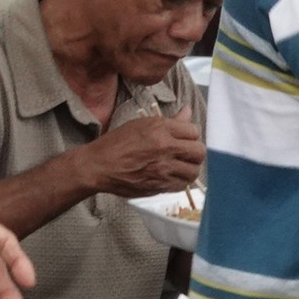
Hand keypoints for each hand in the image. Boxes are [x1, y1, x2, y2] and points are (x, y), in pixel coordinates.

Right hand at [80, 114, 204, 197]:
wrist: (99, 166)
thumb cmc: (116, 143)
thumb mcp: (141, 124)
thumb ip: (169, 121)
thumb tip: (187, 112)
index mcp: (160, 129)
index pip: (193, 130)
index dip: (190, 134)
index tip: (183, 138)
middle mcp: (165, 148)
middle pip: (198, 151)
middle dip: (195, 152)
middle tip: (185, 153)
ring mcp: (163, 169)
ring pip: (193, 171)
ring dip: (189, 168)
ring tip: (180, 166)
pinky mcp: (159, 186)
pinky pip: (181, 185)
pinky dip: (179, 181)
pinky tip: (171, 176)